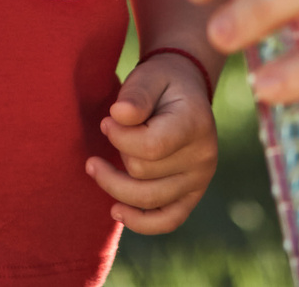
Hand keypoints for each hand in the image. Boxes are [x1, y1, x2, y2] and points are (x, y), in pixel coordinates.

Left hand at [85, 51, 219, 233]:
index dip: (119, 138)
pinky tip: (116, 211)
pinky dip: (140, 222)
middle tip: (111, 131)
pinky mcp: (192, 195)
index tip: (106, 121)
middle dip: (119, 153)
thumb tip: (119, 116)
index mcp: (196, 123)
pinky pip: (167, 221)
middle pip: (143, 173)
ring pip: (147, 199)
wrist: (185, 93)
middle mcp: (203, 156)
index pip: (151, 147)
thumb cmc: (161, 83)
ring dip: (115, 186)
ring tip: (94, 167)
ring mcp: (200, 179)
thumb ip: (136, 94)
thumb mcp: (149, 76)